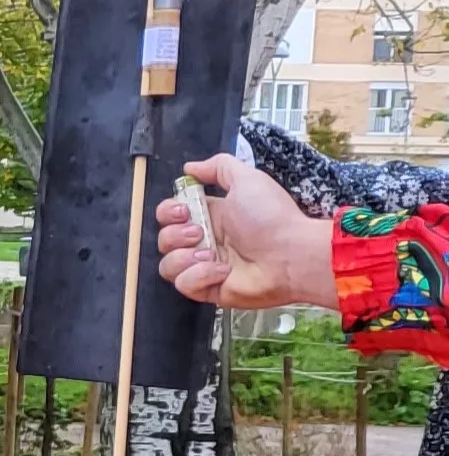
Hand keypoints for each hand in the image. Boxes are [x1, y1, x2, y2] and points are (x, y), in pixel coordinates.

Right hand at [157, 155, 338, 312]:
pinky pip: (183, 284)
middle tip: (200, 232)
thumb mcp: (248, 179)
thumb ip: (218, 167)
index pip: (169, 215)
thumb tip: (189, 168)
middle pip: (164, 239)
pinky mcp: (208, 289)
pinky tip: (222, 270)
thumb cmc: (272, 217)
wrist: (292, 256)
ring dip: (183, 257)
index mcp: (211, 216)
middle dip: (175, 234)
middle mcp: (204, 241)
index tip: (184, 210)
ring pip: (167, 264)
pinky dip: (198, 276)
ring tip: (211, 254)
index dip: (168, 212)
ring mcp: (204, 267)